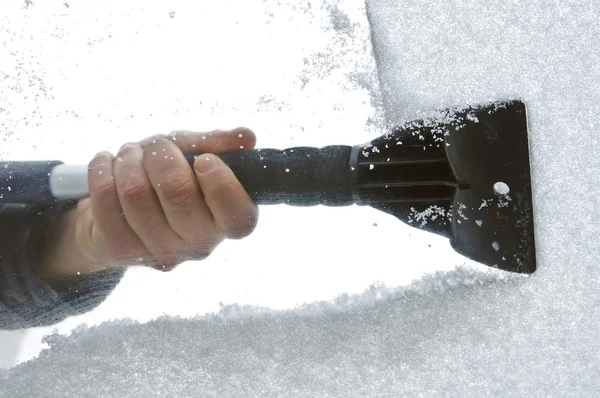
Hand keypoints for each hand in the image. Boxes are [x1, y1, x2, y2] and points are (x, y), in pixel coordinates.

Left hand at [65, 128, 257, 274]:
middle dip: (162, 155)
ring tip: (129, 154)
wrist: (118, 211)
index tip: (204, 160)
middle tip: (157, 147)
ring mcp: (160, 252)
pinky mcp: (122, 250)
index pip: (238, 215)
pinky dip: (101, 169)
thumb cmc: (163, 178)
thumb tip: (247, 137)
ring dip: (128, 159)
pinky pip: (105, 199)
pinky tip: (106, 162)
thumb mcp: (193, 154)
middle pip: (178, 192)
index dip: (222, 184)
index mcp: (226, 221)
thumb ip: (219, 145)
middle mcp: (199, 244)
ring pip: (136, 192)